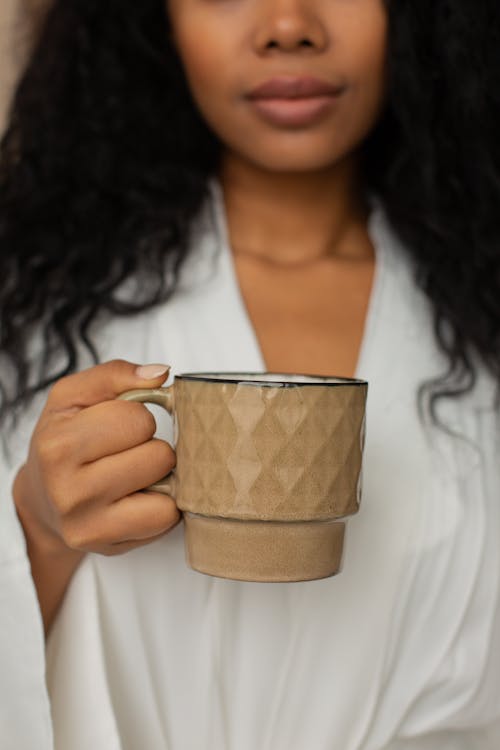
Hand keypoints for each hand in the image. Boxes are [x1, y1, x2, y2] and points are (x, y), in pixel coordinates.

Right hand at [15, 360, 179, 557]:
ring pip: (169, 490)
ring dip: (160, 478)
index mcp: (59, 445)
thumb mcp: (75, 396)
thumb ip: (116, 374)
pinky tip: (138, 499)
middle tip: (125, 453)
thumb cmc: (64, 441)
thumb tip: (161, 374)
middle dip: (150, 447)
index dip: (136, 416)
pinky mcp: (109, 546)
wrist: (43, 499)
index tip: (117, 426)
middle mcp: (69, 490)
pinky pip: (167, 519)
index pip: (138, 418)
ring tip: (133, 475)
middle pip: (159, 455)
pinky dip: (162, 505)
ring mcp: (89, 524)